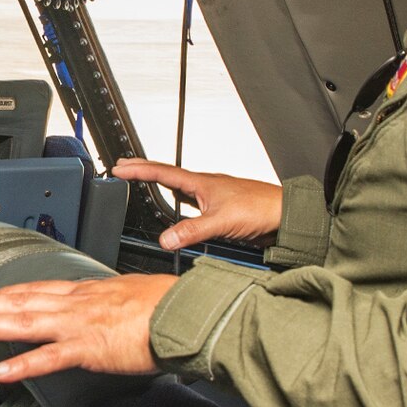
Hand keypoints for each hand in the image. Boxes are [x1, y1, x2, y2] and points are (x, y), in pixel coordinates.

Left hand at [0, 274, 177, 380]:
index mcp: (88, 292)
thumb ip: (111, 306)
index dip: (5, 294)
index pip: (37, 290)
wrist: (189, 313)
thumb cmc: (170, 306)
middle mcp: (77, 303)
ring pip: (24, 322)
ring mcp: (80, 325)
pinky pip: (48, 358)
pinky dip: (21, 365)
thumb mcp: (133, 297)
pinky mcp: (90, 348)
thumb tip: (105, 311)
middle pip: (20, 301)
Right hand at [112, 158, 283, 251]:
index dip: (138, 170)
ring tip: (146, 181)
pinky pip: (192, 203)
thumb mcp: (221, 221)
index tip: (119, 167)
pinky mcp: (221, 210)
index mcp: (201, 183)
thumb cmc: (262, 208)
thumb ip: (192, 231)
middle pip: (167, 175)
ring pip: (180, 188)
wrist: (287, 215)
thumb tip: (165, 239)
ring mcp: (213, 197)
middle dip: (144, 171)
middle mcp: (205, 187)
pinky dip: (179, 202)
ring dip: (161, 184)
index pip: (162, 173)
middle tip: (124, 167)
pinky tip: (181, 209)